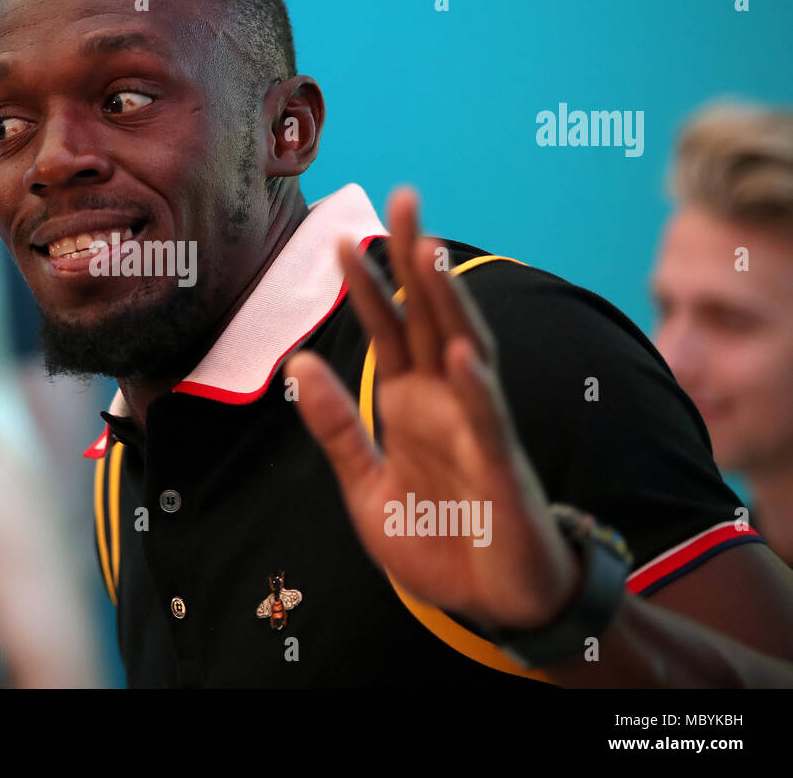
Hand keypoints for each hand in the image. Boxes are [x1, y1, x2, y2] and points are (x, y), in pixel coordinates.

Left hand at [285, 188, 579, 631]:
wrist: (492, 601)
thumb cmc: (436, 537)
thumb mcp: (364, 485)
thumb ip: (334, 427)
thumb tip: (297, 363)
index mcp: (410, 402)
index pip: (386, 328)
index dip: (366, 285)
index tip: (340, 238)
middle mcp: (446, 402)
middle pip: (430, 318)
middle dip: (417, 260)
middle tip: (406, 197)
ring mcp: (477, 429)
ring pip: (465, 351)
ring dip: (449, 304)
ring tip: (430, 252)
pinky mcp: (502, 470)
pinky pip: (488, 424)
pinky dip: (475, 390)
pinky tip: (461, 353)